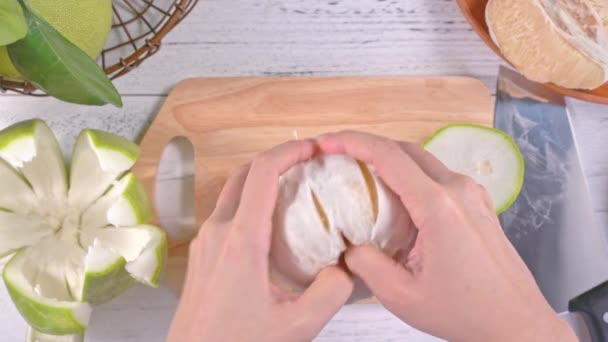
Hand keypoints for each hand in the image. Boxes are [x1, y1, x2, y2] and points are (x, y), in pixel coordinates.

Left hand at [168, 140, 352, 341]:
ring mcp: (205, 242)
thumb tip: (347, 266)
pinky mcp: (201, 255)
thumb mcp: (297, 327)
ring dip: (262, 181)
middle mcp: (217, 232)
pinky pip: (227, 214)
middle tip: (308, 165)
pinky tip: (273, 226)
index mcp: (241, 240)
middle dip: (277, 160)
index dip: (290, 151)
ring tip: (295, 192)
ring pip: (233, 193)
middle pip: (245, 174)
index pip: (263, 173)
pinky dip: (250, 204)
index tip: (314, 149)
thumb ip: (330, 292)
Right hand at [317, 131, 576, 341]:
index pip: (388, 156)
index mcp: (438, 206)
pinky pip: (437, 177)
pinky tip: (394, 197)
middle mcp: (458, 190)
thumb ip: (365, 264)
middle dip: (365, 145)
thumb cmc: (464, 312)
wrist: (516, 322)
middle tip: (335, 156)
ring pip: (422, 161)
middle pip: (404, 149)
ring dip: (388, 160)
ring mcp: (472, 194)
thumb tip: (348, 245)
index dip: (351, 142)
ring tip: (359, 175)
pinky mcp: (478, 203)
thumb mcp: (402, 296)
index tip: (325, 143)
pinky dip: (409, 176)